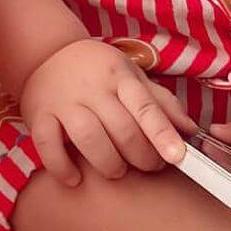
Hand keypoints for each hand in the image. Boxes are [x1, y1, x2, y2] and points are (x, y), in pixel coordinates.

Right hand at [19, 40, 197, 187]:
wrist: (48, 53)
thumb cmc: (98, 70)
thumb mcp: (132, 76)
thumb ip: (161, 103)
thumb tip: (191, 130)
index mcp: (119, 76)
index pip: (145, 107)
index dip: (162, 134)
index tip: (178, 157)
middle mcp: (92, 87)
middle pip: (121, 129)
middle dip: (140, 157)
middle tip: (149, 165)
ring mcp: (63, 100)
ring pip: (88, 138)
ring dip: (107, 163)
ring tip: (116, 170)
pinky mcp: (39, 114)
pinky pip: (48, 145)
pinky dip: (62, 167)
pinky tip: (75, 178)